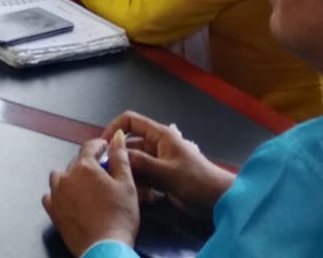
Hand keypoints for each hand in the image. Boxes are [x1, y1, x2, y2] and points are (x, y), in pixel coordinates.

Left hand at [43, 130, 138, 255]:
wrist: (105, 248)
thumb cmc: (119, 218)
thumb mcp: (127, 184)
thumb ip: (120, 157)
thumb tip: (116, 137)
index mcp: (84, 167)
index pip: (89, 146)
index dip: (99, 145)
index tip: (106, 148)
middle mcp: (66, 176)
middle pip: (76, 162)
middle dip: (89, 165)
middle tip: (103, 175)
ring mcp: (56, 193)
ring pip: (61, 177)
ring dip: (72, 178)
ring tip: (87, 189)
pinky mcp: (52, 211)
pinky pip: (51, 195)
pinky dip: (60, 195)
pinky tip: (71, 202)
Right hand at [100, 111, 233, 214]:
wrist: (219, 201)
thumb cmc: (197, 180)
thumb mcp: (168, 172)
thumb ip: (141, 162)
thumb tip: (116, 154)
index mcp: (160, 135)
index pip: (130, 121)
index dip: (114, 129)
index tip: (104, 146)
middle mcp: (156, 146)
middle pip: (129, 146)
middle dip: (121, 160)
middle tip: (114, 176)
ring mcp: (158, 162)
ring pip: (134, 164)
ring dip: (132, 177)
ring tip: (136, 192)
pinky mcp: (161, 178)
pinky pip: (142, 178)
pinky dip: (141, 187)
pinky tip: (146, 199)